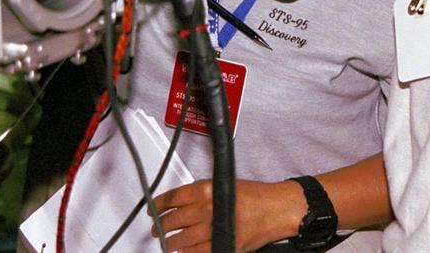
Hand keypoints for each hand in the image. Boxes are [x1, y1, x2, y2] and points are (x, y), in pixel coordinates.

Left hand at [153, 177, 305, 251]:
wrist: (276, 209)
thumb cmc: (255, 195)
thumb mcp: (224, 184)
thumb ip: (202, 193)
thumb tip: (180, 203)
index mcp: (206, 189)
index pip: (173, 197)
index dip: (159, 205)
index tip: (153, 210)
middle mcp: (207, 208)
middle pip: (174, 220)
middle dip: (163, 226)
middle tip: (157, 229)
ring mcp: (214, 228)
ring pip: (183, 239)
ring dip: (172, 242)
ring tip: (167, 243)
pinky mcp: (223, 245)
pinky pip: (198, 252)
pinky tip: (184, 252)